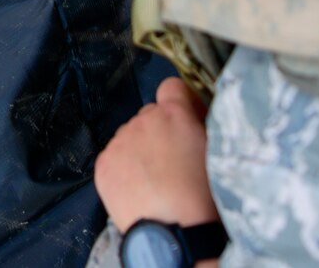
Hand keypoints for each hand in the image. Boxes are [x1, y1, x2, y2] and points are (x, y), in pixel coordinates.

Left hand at [94, 78, 219, 234]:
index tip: (186, 118)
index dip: (181, 101)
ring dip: (140, 150)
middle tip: (172, 160)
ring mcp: (120, 142)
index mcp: (174, 115)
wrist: (174, 233)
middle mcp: (143, 122)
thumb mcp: (215, 152)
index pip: (172, 87)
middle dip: (160, 131)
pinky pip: (113, 157)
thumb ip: (200, 127)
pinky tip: (139, 188)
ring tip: (156, 181)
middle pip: (150, 116)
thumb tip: (194, 120)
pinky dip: (123, 168)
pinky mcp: (103, 164)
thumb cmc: (203, 198)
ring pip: (130, 137)